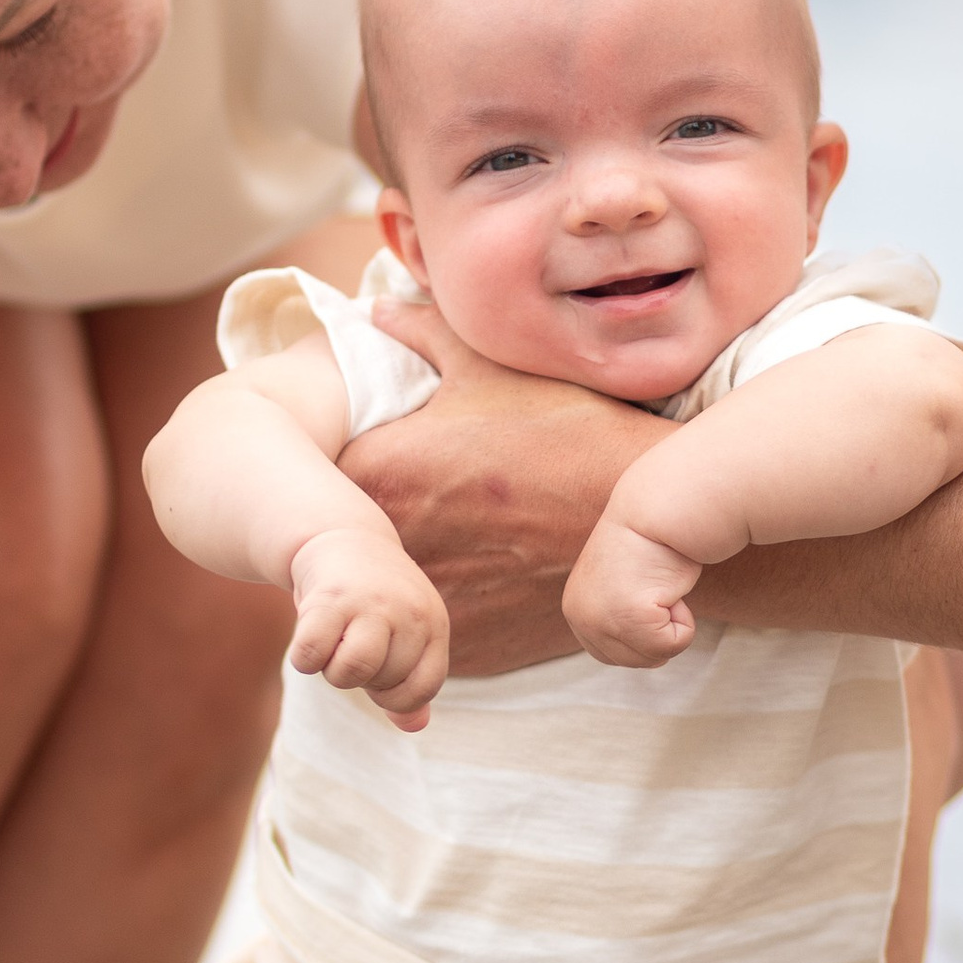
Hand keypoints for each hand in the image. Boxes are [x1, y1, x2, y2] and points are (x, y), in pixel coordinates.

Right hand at [288, 524, 447, 727]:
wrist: (343, 537)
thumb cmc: (377, 601)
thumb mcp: (406, 636)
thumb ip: (411, 684)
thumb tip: (415, 726)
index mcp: (434, 624)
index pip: (422, 688)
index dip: (395, 697)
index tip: (380, 677)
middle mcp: (409, 612)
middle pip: (382, 682)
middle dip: (361, 678)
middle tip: (353, 645)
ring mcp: (371, 603)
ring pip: (351, 671)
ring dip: (333, 671)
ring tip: (334, 643)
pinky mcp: (331, 597)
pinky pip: (311, 654)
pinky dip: (304, 658)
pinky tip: (310, 634)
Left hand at [341, 297, 657, 675]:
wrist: (646, 523)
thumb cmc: (571, 432)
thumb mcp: (493, 366)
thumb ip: (420, 335)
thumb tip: (376, 312)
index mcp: (382, 472)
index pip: (316, 470)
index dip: (334, 460)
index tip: (369, 449)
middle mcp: (389, 549)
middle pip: (344, 538)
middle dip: (364, 518)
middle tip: (417, 494)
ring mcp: (425, 607)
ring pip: (386, 592)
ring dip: (404, 567)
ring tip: (456, 537)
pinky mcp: (464, 650)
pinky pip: (431, 632)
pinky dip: (449, 606)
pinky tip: (486, 576)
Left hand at [562, 509, 699, 667]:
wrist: (660, 510)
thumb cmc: (650, 543)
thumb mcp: (618, 587)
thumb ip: (616, 617)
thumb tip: (641, 652)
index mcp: (576, 610)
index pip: (613, 655)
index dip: (642, 630)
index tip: (644, 590)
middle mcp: (581, 618)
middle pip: (635, 661)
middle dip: (658, 628)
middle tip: (655, 586)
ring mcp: (601, 619)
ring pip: (655, 655)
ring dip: (672, 623)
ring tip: (660, 585)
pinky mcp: (629, 617)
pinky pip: (674, 643)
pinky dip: (684, 620)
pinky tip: (669, 587)